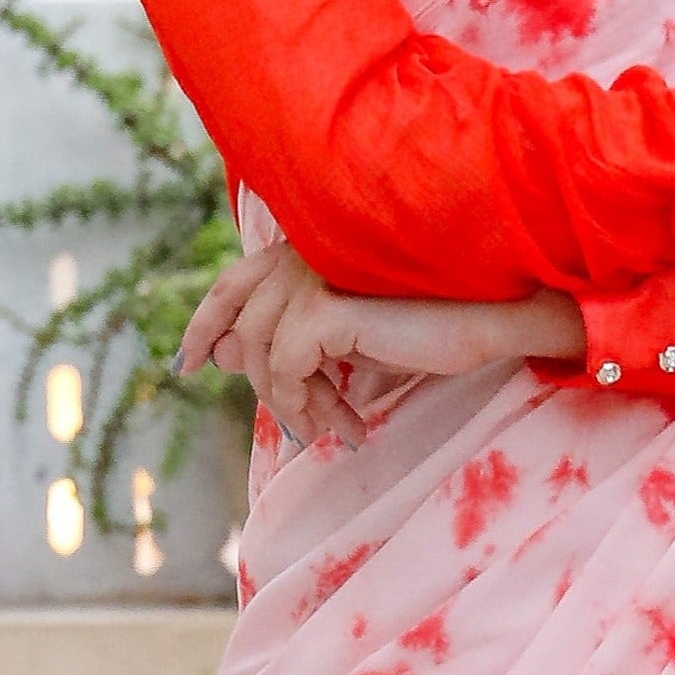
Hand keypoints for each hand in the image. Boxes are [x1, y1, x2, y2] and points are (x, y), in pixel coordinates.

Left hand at [177, 238, 581, 447]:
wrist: (487, 319)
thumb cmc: (427, 326)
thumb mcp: (349, 333)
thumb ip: (295, 337)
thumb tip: (225, 357)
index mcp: (304, 249)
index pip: (231, 283)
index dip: (203, 324)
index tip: (188, 364)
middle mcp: (300, 253)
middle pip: (238, 324)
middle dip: (254, 381)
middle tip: (304, 424)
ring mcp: (310, 277)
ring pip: (259, 356)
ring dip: (293, 404)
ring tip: (334, 426)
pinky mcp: (324, 308)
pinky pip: (284, 370)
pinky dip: (309, 405)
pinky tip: (348, 422)